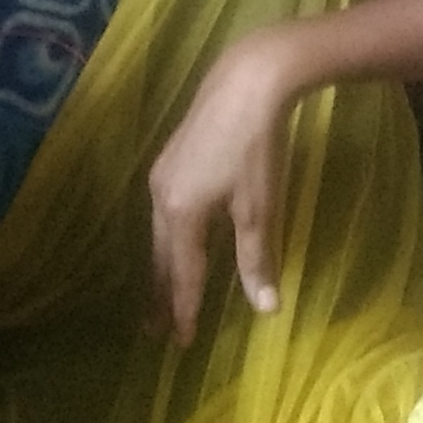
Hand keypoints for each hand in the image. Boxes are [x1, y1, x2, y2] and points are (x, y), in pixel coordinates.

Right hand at [147, 27, 297, 344]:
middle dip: (162, 294)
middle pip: (161, 257)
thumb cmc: (257, 148)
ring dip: (162, 266)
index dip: (185, 309)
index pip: (183, 274)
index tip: (182, 342)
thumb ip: (257, 259)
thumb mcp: (260, 208)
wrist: (247, 80)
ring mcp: (162, 175)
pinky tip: (174, 239)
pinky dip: (166, 239)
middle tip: (157, 330)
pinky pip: (162, 212)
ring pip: (159, 234)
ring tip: (161, 293)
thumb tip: (266, 309)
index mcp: (181, 214)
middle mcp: (161, 197)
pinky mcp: (170, 158)